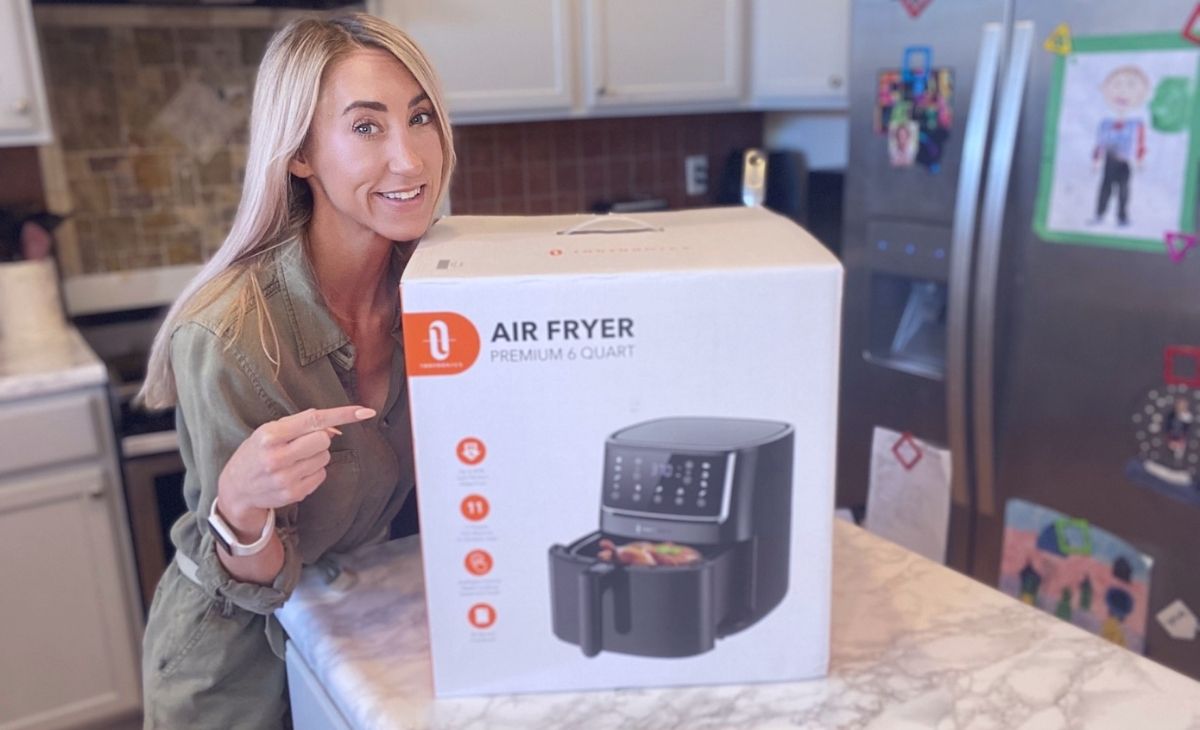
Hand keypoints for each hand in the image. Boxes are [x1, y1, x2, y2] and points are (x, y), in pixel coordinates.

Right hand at [216, 405, 374, 537]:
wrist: (236, 489)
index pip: (314, 420)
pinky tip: (295, 472)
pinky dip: (314, 471)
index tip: (365, 411)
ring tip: (294, 459)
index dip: (342, 414)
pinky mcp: (294, 493)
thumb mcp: (268, 431)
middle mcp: (277, 457)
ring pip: (325, 457)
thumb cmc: (256, 453)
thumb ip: (300, 424)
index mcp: (270, 436)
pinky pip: (321, 475)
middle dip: (319, 438)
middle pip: (324, 439)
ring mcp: (286, 478)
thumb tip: (333, 426)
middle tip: (301, 443)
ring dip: (316, 455)